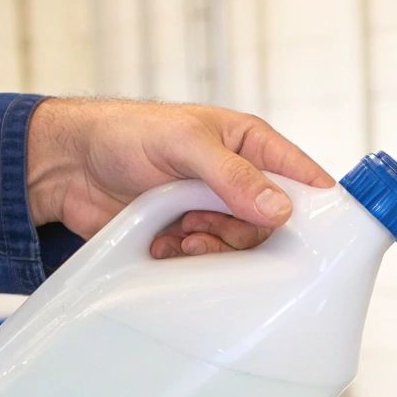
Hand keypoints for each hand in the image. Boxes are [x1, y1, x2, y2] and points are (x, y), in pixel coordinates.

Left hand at [25, 97, 335, 257]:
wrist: (67, 167)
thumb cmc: (125, 134)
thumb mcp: (184, 144)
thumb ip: (233, 175)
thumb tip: (281, 209)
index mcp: (249, 144)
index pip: (302, 175)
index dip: (320, 203)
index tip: (329, 234)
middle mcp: (238, 179)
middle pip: (273, 224)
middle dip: (242, 231)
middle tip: (205, 226)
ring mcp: (214, 210)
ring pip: (242, 247)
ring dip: (213, 248)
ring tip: (180, 236)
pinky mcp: (189, 236)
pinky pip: (211, 262)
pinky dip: (189, 259)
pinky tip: (165, 246)